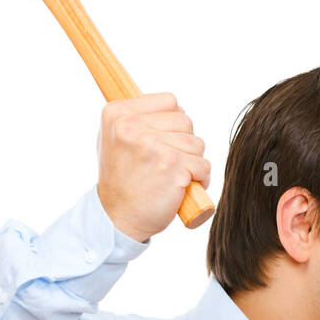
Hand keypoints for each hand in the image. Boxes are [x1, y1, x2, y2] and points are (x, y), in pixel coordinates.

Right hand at [96, 92, 210, 242]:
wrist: (117, 218)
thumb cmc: (122, 180)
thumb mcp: (115, 139)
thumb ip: (138, 118)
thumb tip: (175, 106)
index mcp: (117, 113)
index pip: (169, 101)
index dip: (173, 124)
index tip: (160, 144)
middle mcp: (131, 125)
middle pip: (186, 121)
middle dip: (184, 144)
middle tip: (166, 165)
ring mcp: (151, 144)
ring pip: (197, 143)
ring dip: (193, 162)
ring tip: (173, 177)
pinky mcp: (171, 165)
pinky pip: (203, 165)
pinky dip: (200, 179)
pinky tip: (181, 188)